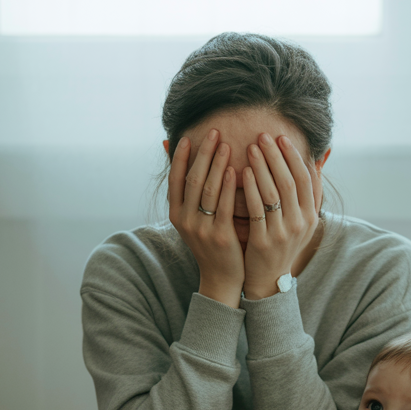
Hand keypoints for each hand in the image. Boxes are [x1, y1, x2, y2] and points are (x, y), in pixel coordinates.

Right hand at [167, 129, 244, 306]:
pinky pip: (224, 206)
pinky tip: (235, 170)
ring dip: (216, 164)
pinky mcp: (220, 236)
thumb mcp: (195, 220)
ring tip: (225, 144)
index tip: (188, 136)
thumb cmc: (212, 243)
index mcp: (176, 215)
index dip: (181, 158)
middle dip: (202, 153)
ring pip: (207, 190)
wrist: (222, 278)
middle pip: (193, 180)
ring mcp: (201, 229)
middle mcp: (185, 220)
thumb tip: (187, 171)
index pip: (175, 180)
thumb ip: (192, 197)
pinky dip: (228, 186)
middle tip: (213, 131)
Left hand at [241, 134, 320, 298]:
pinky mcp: (263, 241)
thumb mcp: (302, 221)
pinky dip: (250, 188)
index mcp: (311, 216)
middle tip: (263, 136)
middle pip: (289, 182)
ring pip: (273, 193)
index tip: (281, 137)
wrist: (268, 279)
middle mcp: (300, 224)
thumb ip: (309, 193)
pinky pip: (257, 209)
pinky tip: (241, 172)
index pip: (304, 179)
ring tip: (251, 148)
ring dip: (262, 167)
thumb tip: (318, 159)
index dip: (293, 156)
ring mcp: (282, 233)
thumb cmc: (283, 243)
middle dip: (276, 156)